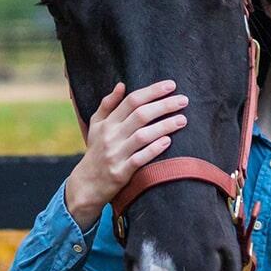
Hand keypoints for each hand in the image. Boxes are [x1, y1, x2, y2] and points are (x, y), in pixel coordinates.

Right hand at [65, 80, 188, 230]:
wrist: (86, 185)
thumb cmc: (96, 151)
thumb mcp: (96, 126)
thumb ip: (107, 105)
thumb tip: (121, 85)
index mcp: (107, 123)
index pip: (132, 100)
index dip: (152, 91)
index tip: (172, 85)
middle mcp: (111, 136)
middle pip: (140, 115)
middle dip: (164, 105)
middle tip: (184, 100)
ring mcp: (116, 154)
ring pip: (142, 136)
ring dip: (164, 126)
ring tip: (183, 119)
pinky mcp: (121, 172)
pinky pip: (139, 159)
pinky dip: (153, 149)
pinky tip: (168, 141)